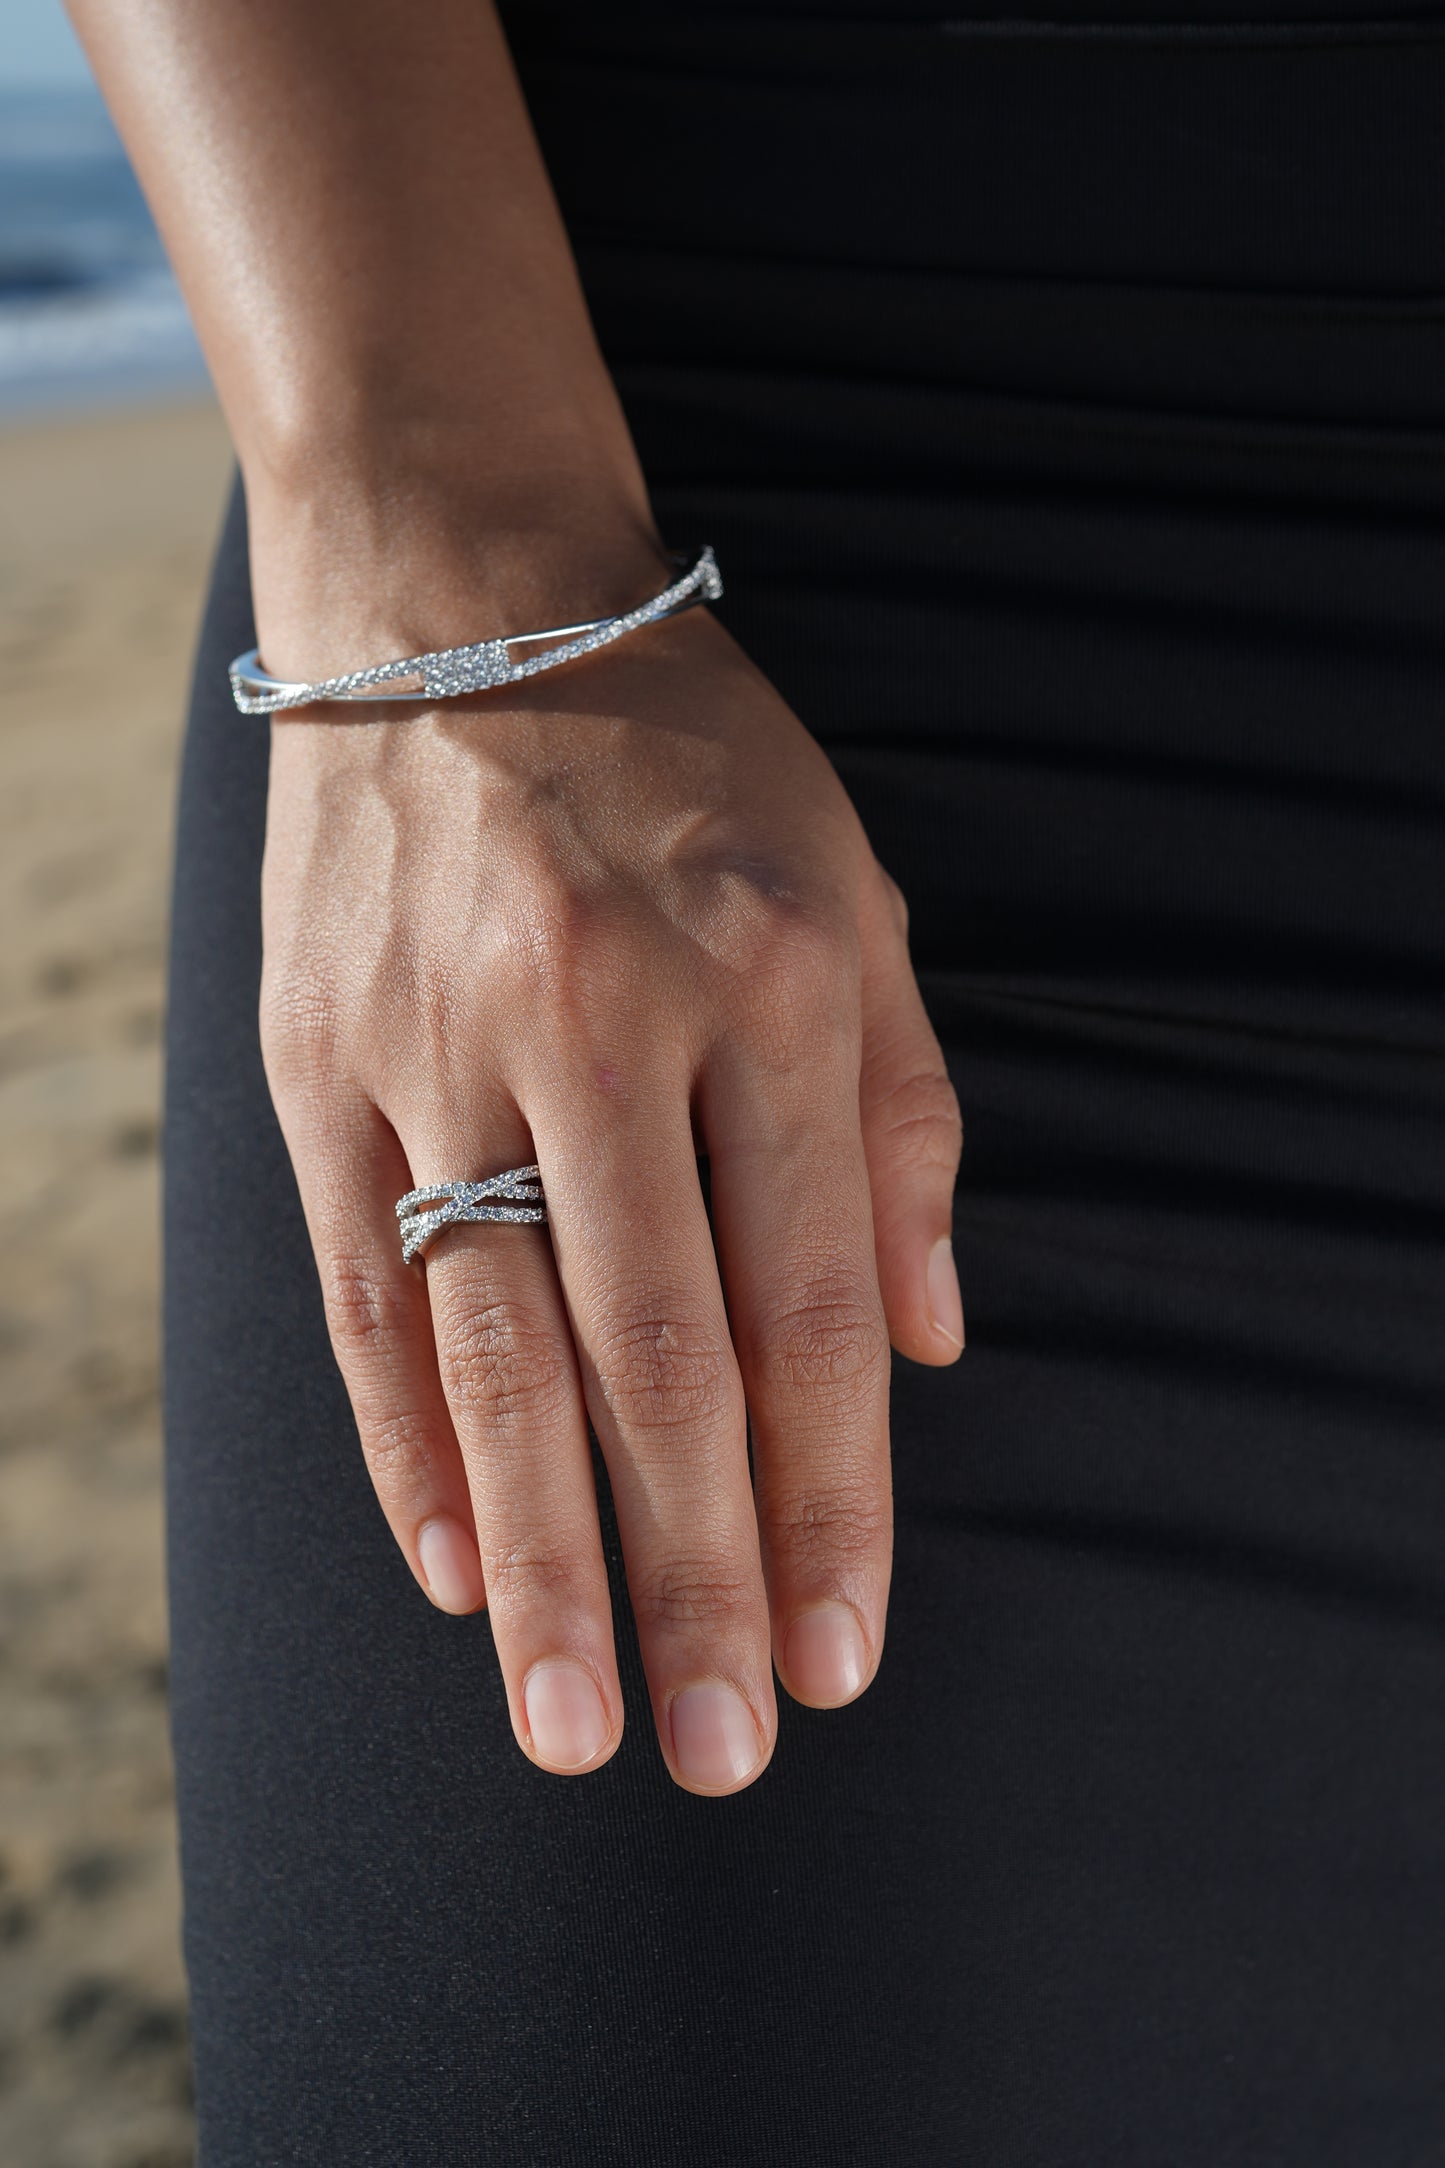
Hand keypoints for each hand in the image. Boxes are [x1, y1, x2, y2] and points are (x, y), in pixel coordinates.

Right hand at [260, 570, 962, 1795]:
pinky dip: (404, 1445)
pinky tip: (452, 1570)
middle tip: (717, 1747)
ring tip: (572, 1721)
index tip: (842, 1650)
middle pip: (653, 1356)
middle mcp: (599, 1015)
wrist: (455, 604)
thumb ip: (902, 1127)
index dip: (834, 1497)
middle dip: (695, 1572)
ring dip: (541, 1555)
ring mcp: (436, 1043)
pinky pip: (362, 1289)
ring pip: (490, 1350)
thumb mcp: (856, 898)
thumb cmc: (692, 766)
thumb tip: (927, 1350)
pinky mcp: (313, 1064)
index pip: (810, 1300)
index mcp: (769, 976)